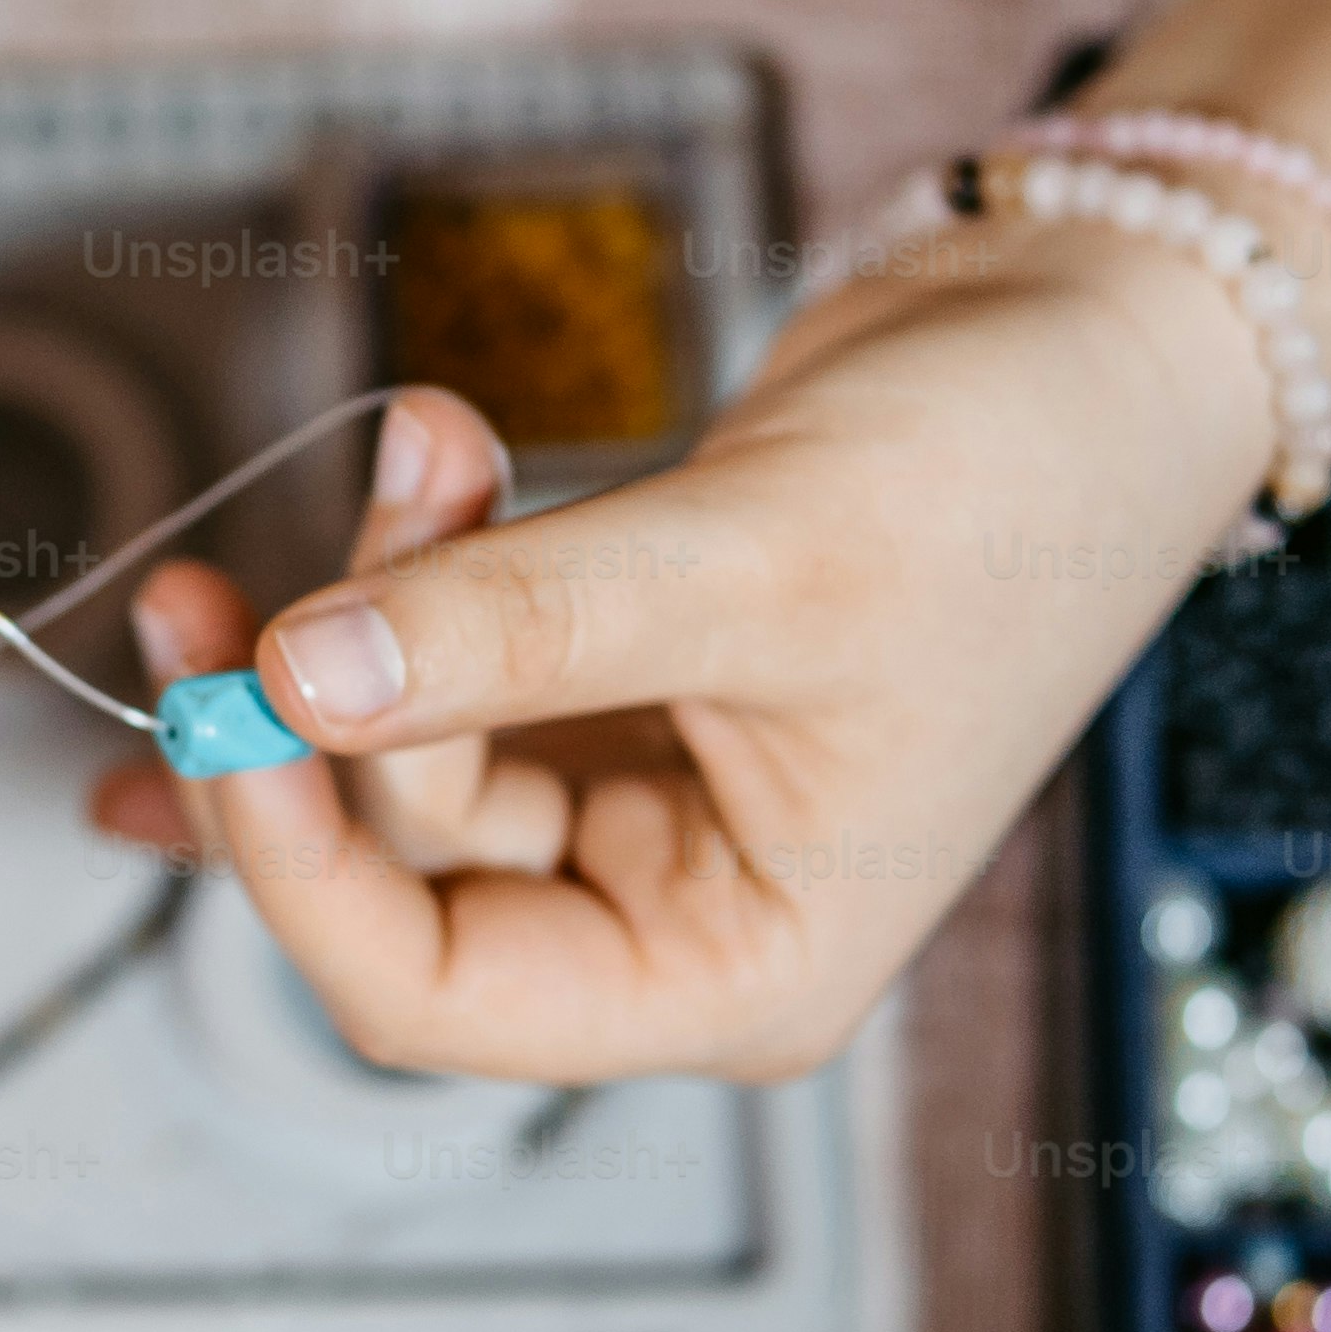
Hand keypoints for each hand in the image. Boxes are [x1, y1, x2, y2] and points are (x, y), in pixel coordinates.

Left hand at [92, 216, 1273, 1080]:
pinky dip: (407, 573)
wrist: (1107, 336)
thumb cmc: (1015, 481)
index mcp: (735, 975)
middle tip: (242, 568)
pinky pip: (444, 675)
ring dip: (378, 597)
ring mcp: (640, 805)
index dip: (295, 868)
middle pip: (391, 873)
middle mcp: (674, 920)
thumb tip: (297, 675)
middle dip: (312, 709)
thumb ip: (516, 629)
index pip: (432, 995)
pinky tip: (403, 470)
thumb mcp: (757, 561)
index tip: (223, 707)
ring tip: (431, 438)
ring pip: (403, 752)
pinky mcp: (612, 691)